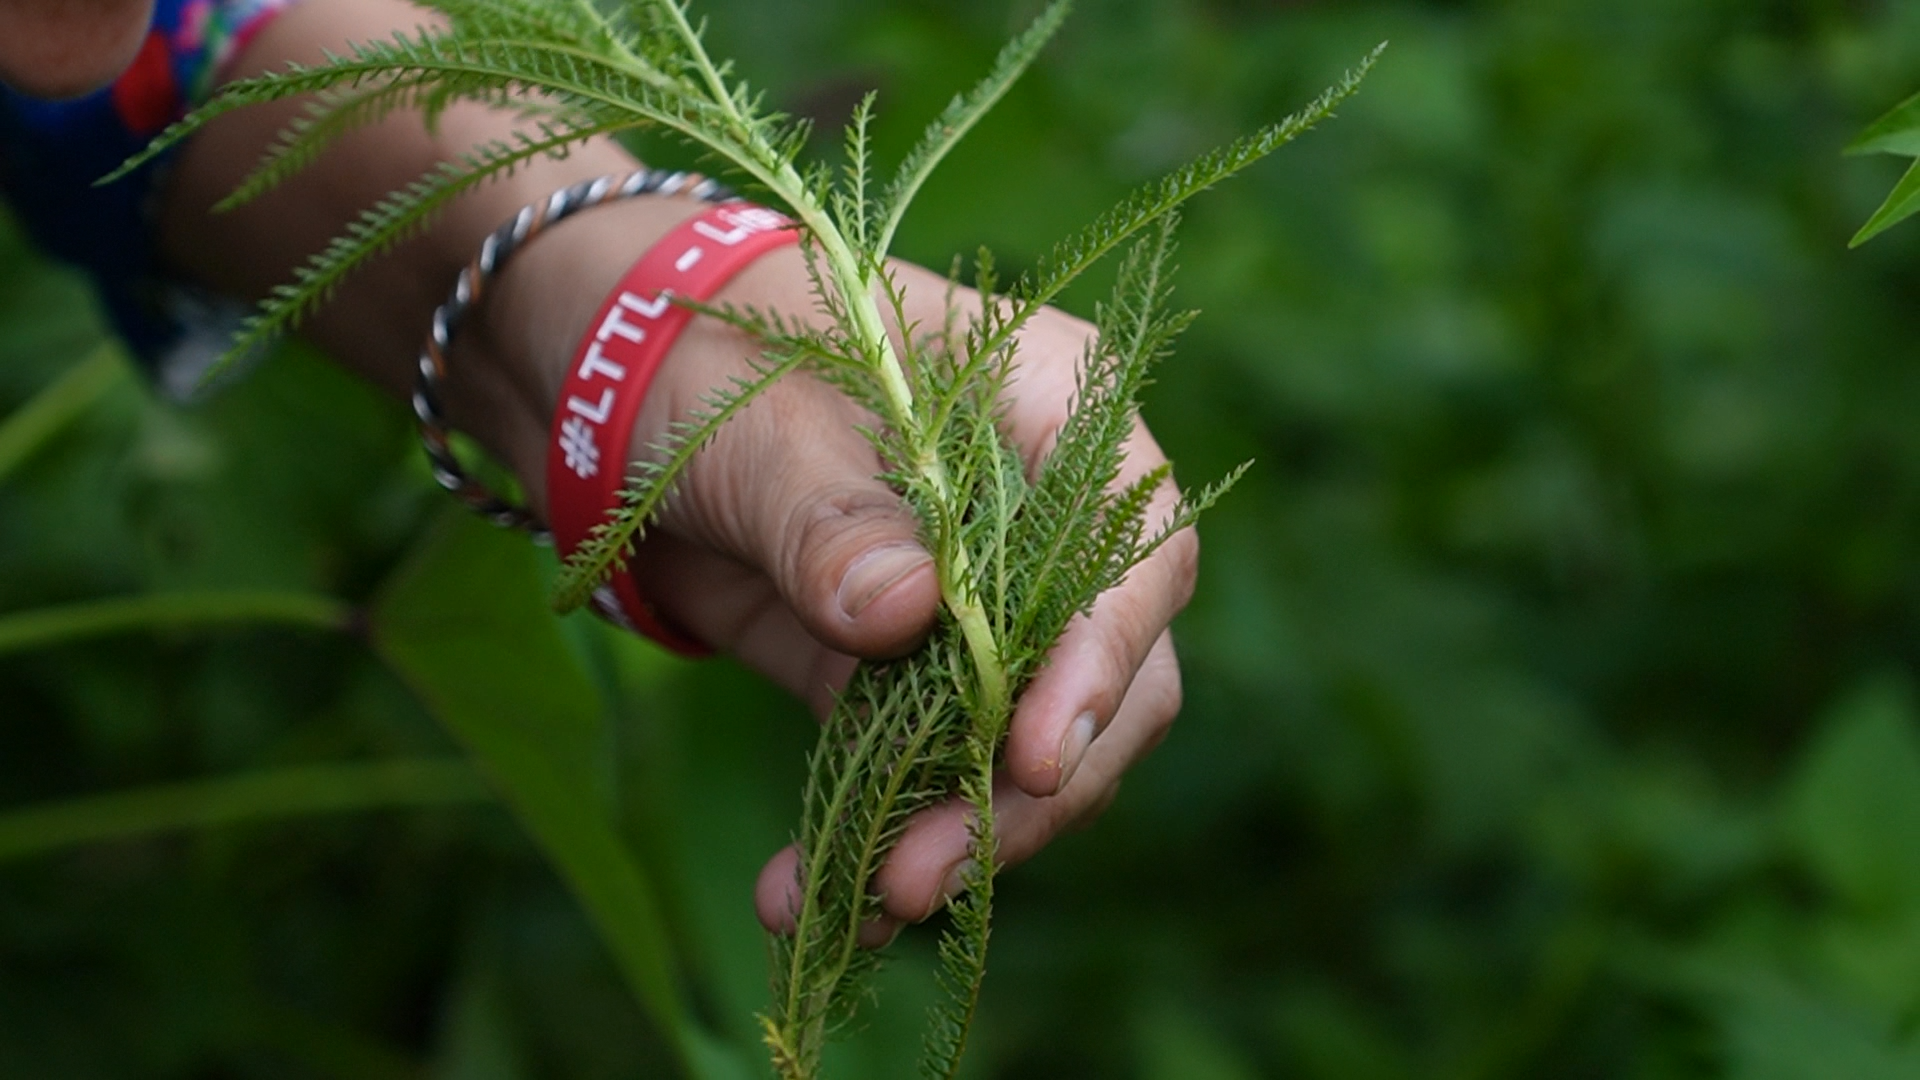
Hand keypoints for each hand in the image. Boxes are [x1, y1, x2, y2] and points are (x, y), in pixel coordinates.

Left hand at [600, 246, 1197, 942]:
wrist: (615, 388)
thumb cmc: (711, 351)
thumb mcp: (763, 420)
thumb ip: (833, 515)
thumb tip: (911, 615)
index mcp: (1056, 411)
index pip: (1137, 547)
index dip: (1104, 656)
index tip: (1032, 754)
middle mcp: (1048, 521)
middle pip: (1112, 677)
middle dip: (1030, 789)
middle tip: (926, 872)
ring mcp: (987, 607)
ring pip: (1027, 746)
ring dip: (956, 835)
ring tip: (861, 902)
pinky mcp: (910, 675)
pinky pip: (929, 771)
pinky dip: (880, 836)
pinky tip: (810, 895)